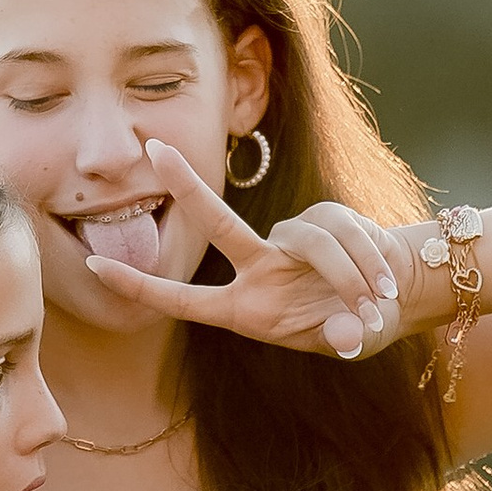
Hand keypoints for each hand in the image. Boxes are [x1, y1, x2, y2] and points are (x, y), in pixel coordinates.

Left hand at [81, 149, 415, 362]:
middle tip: (153, 147)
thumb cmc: (362, 327)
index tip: (93, 266)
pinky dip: (367, 258)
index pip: (183, 300)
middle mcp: (258, 271)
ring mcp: (287, 242)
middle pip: (216, 223)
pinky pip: (341, 230)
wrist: (398, 292)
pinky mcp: (321, 217)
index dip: (140, 286)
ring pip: (307, 238)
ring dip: (348, 272)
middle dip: (185, 185)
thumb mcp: (353, 343)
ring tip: (377, 300)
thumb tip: (346, 336)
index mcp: (247, 312)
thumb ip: (345, 340)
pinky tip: (385, 281)